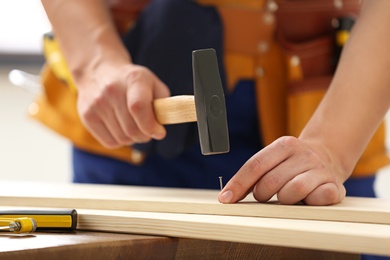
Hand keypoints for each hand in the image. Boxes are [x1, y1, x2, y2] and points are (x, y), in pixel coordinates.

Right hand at [76, 62, 169, 147]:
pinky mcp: (87, 116)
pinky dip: (120, 140)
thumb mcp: (152, 84)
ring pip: (122, 138)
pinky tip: (121, 128)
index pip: (139, 108)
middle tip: (148, 129)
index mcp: (133, 79)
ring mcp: (97, 104)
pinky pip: (110, 142)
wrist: (98, 71)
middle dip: (145, 135)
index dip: (151, 125)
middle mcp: (112, 90)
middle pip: (132, 129)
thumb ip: (163, 104)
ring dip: (133, 138)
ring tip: (133, 125)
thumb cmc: (131, 81)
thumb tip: (160, 129)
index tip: (159, 131)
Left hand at [218, 136, 347, 204]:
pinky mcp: (334, 186)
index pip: (255, 166)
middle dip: (261, 194)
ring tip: (287, 196)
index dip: (238, 184)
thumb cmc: (292, 164)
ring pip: (291, 192)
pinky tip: (307, 199)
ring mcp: (320, 170)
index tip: (225, 199)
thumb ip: (253, 173)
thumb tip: (227, 196)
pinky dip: (308, 203)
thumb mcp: (274, 160)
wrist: (327, 157)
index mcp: (284, 145)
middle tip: (266, 195)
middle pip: (270, 182)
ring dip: (283, 200)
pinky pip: (316, 199)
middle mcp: (303, 154)